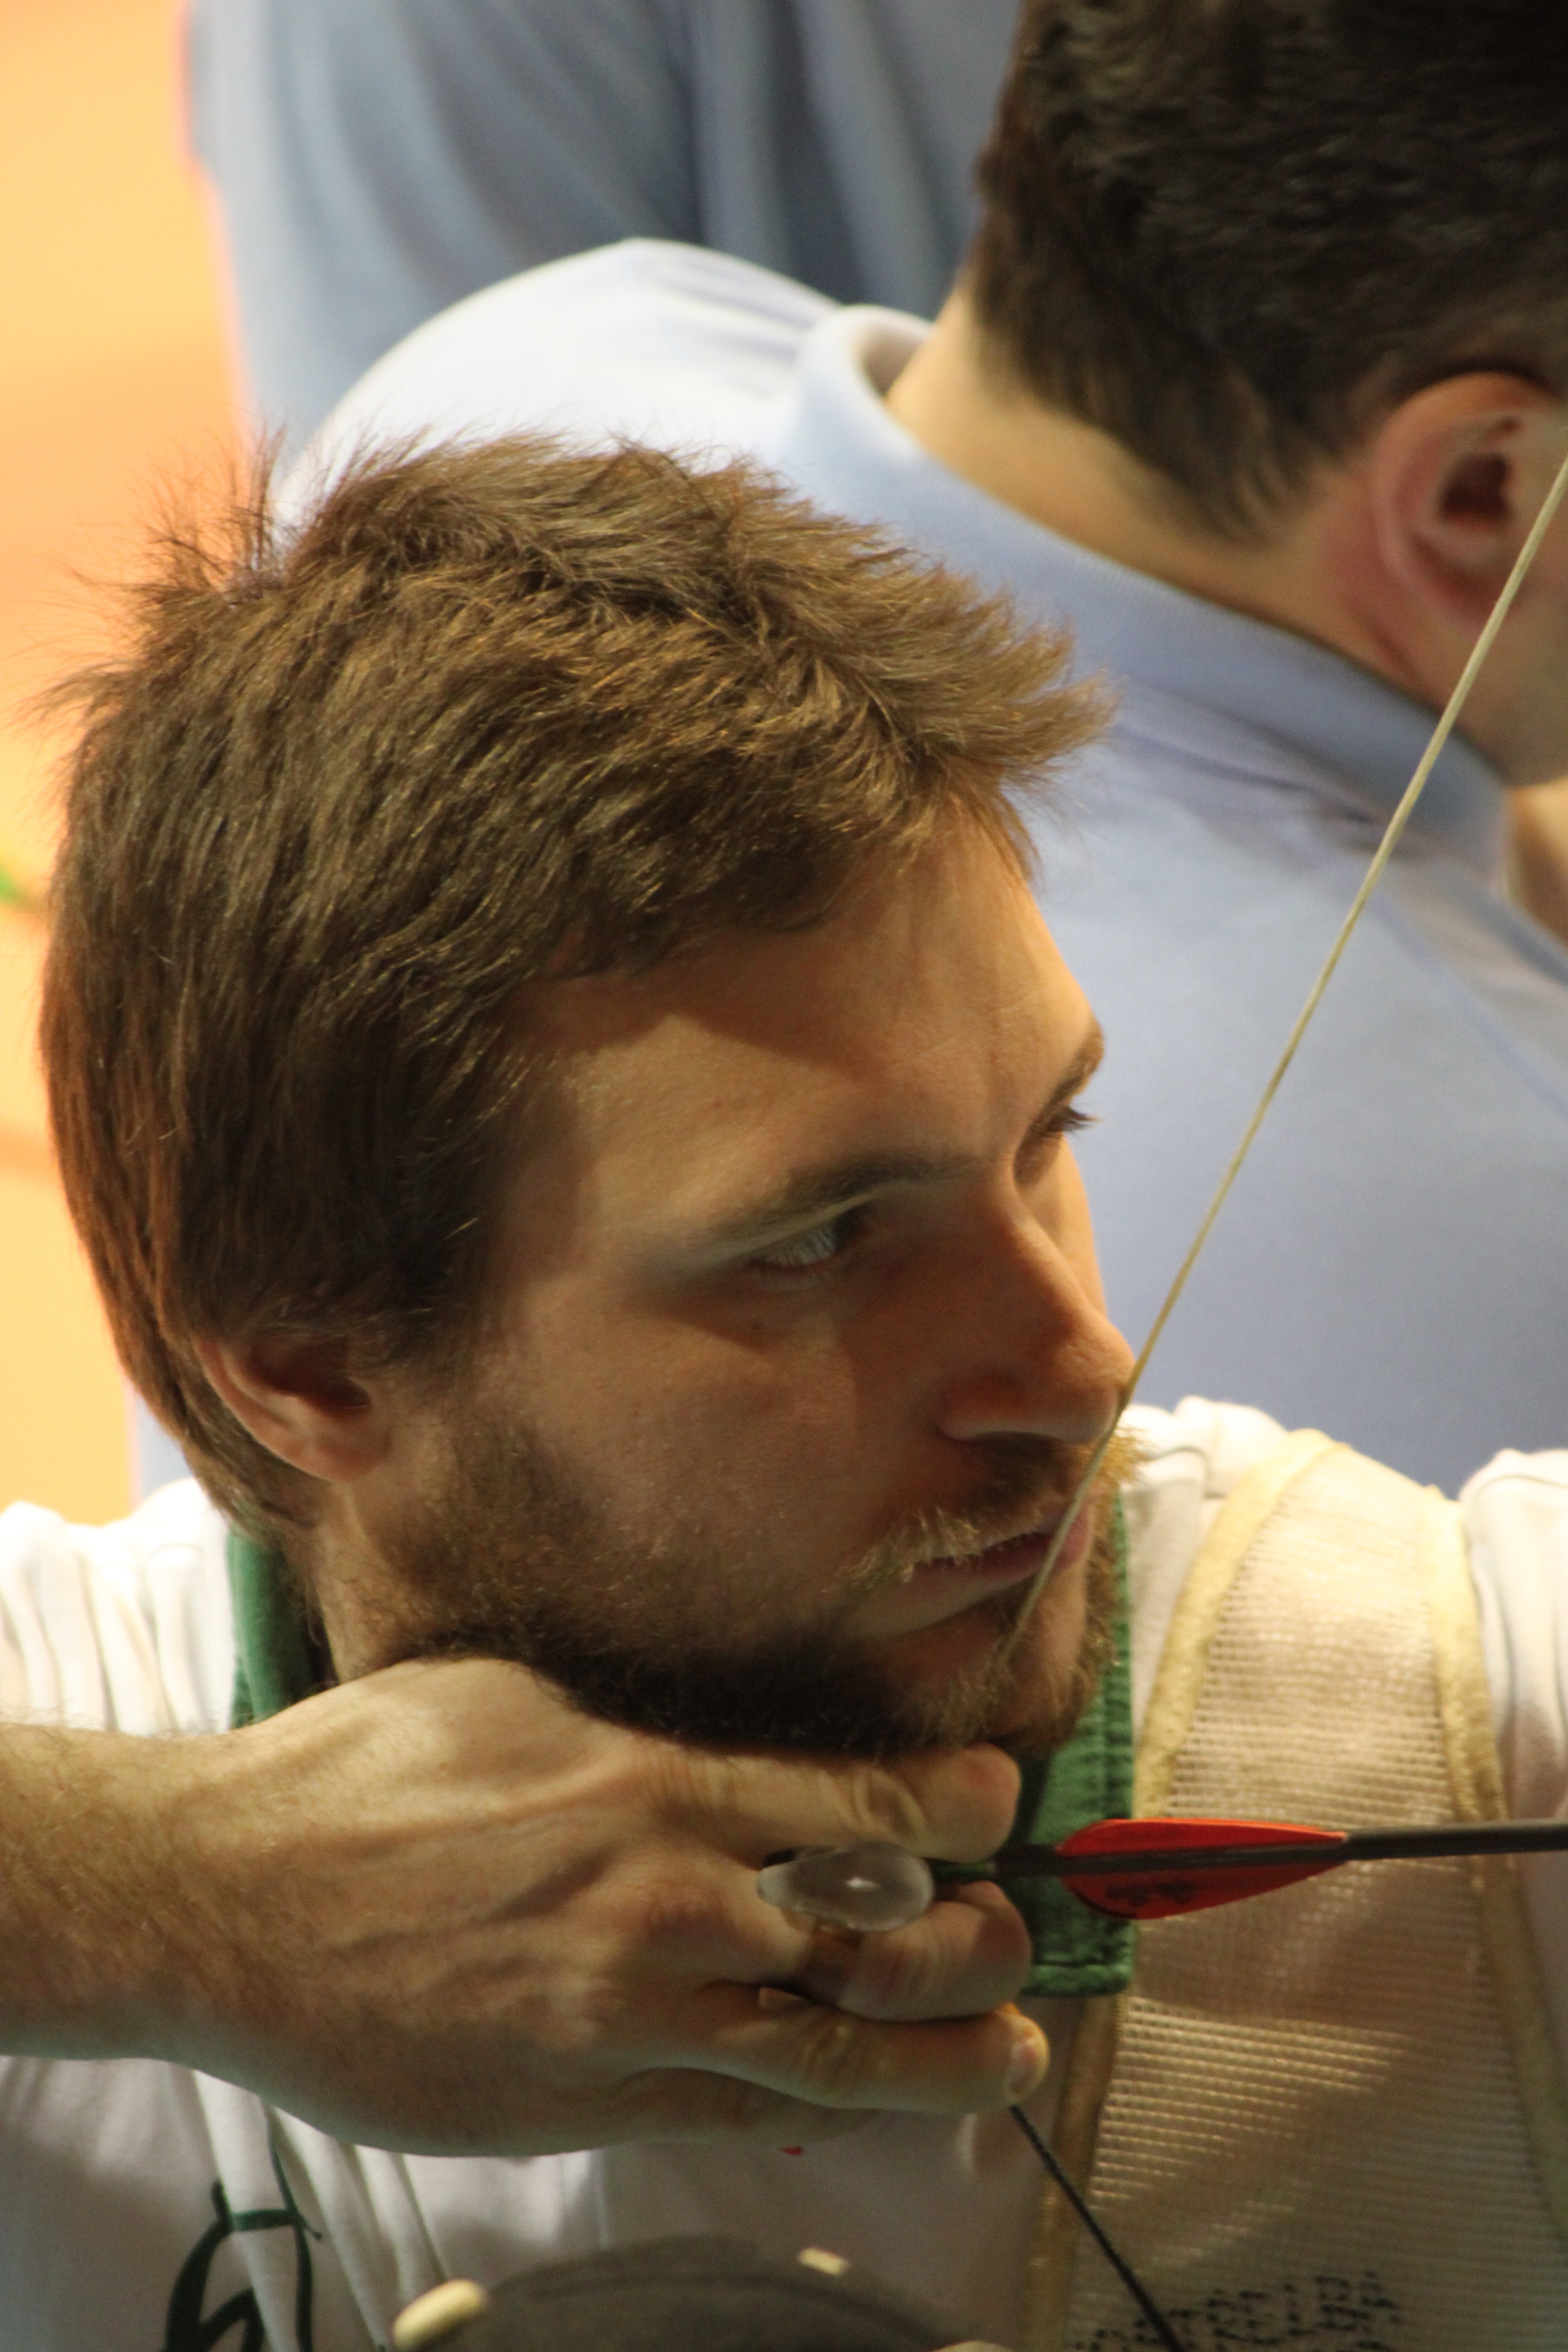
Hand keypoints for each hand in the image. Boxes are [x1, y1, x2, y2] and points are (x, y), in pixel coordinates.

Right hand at [127, 1660, 1042, 2152]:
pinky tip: (853, 2105)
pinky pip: (726, 2118)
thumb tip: (720, 1757)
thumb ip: (634, 1732)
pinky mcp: (572, 2109)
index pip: (857, 1810)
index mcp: (649, 1787)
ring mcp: (620, 2024)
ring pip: (828, 2056)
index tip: (1000, 1807)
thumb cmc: (358, 1777)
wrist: (222, 1901)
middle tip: (1015, 1941)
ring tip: (1015, 2063)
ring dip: (939, 2063)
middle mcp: (659, 1908)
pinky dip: (809, 2112)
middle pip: (875, 1942)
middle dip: (976, 1947)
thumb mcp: (511, 1696)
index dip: (955, 1814)